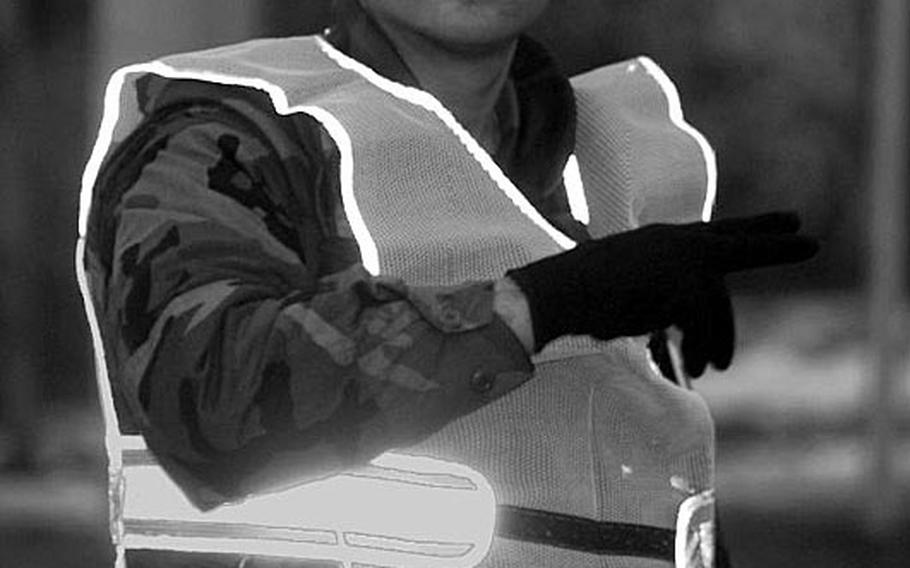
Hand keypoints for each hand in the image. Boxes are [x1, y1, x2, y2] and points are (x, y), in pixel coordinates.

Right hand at [506, 211, 818, 375]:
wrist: (557, 292)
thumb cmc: (578, 290)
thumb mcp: (623, 277)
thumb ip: (656, 283)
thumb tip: (675, 312)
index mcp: (663, 239)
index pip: (718, 231)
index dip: (757, 227)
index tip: (793, 220)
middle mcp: (676, 243)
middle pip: (736, 247)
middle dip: (774, 247)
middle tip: (810, 243)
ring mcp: (679, 261)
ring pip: (716, 302)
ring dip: (718, 338)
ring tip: (714, 366)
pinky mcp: (679, 284)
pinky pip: (703, 324)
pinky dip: (701, 348)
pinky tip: (696, 367)